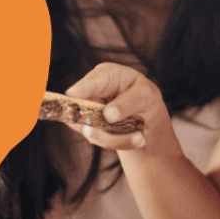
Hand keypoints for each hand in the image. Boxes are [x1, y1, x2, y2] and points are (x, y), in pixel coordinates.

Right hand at [64, 63, 182, 159]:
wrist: (146, 118)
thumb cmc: (144, 97)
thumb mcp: (145, 95)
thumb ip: (128, 101)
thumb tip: (107, 115)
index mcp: (104, 75)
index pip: (90, 82)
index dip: (81, 88)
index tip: (73, 95)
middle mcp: (91, 92)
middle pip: (83, 109)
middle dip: (99, 124)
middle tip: (125, 131)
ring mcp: (87, 111)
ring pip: (91, 130)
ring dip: (116, 138)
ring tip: (139, 137)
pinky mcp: (89, 129)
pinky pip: (98, 141)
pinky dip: (119, 143)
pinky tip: (136, 139)